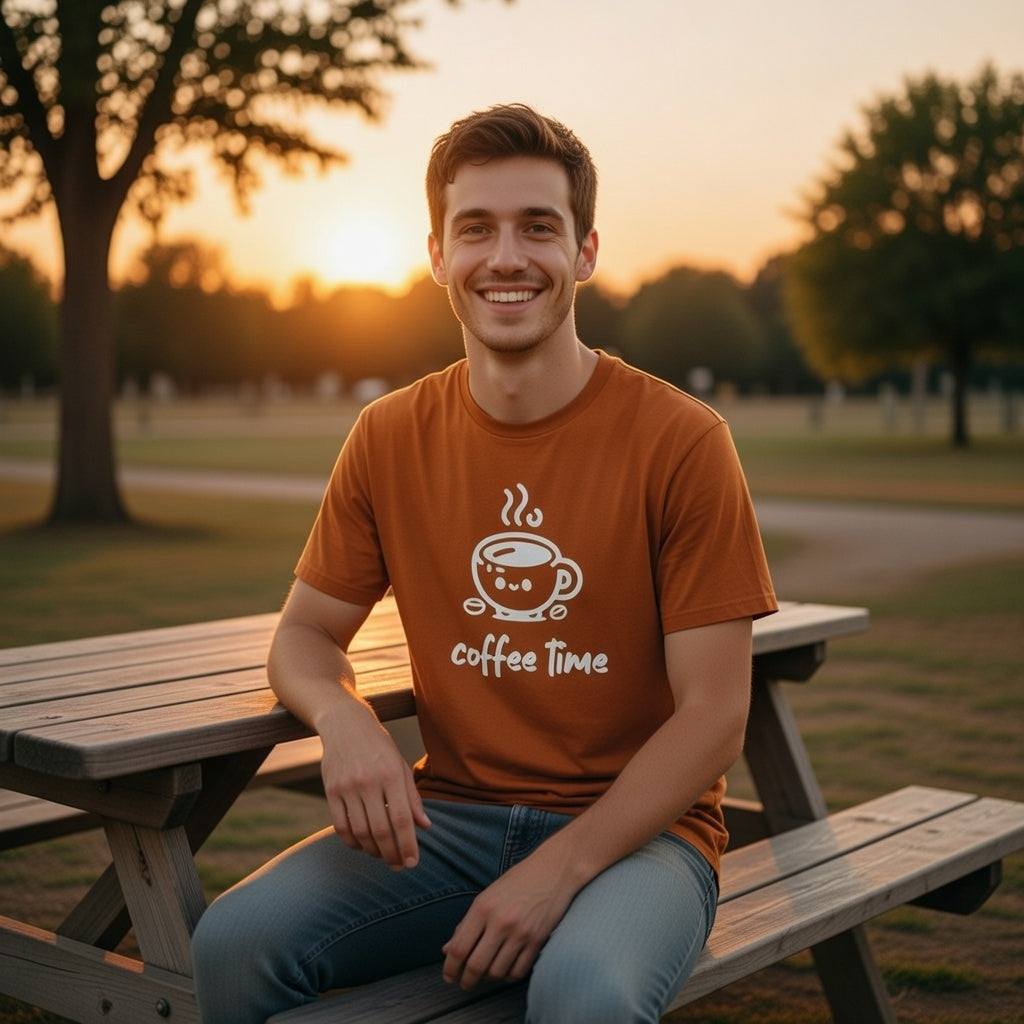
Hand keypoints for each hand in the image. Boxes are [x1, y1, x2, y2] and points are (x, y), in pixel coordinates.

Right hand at [319, 704, 430, 869]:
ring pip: (360, 832)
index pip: (402, 818)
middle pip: (381, 830)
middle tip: (399, 866)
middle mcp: (369, 782)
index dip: (408, 844)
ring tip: (383, 856)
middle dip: (391, 854)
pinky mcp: (331, 791)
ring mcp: (347, 787)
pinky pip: (340, 826)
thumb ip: (412, 797)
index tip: (413, 862)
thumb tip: (424, 826)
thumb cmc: (379, 746)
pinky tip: (362, 845)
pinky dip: (352, 842)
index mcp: (391, 774)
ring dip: (373, 851)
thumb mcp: (400, 765)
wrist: (345, 724)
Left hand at [441, 853, 575, 988]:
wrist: (554, 870)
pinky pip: (518, 972)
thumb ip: (466, 924)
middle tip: (465, 984)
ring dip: (489, 978)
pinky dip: (509, 976)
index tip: (449, 976)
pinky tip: (506, 968)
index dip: (450, 968)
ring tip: (487, 972)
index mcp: (483, 907)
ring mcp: (520, 933)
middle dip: (466, 981)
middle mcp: (500, 922)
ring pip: (497, 973)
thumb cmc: (518, 881)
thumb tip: (447, 950)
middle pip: (476, 966)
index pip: (459, 948)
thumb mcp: (487, 896)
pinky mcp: (537, 941)